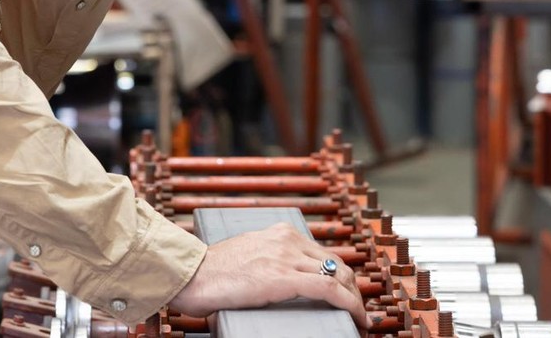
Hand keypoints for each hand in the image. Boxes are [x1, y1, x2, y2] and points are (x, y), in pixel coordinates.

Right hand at [167, 223, 368, 334]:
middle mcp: (287, 240)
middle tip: (358, 309)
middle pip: (336, 263)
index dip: (342, 276)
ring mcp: (286, 257)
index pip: (323, 254)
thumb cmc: (211, 272)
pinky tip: (356, 317)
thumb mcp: (247, 256)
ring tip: (359, 318)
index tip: (349, 293)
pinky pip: (328, 288)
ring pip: (338, 276)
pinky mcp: (283, 277)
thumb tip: (278, 280)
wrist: (191, 275)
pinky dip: (349, 303)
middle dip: (353, 288)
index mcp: (279, 233)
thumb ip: (268, 261)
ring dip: (354, 299)